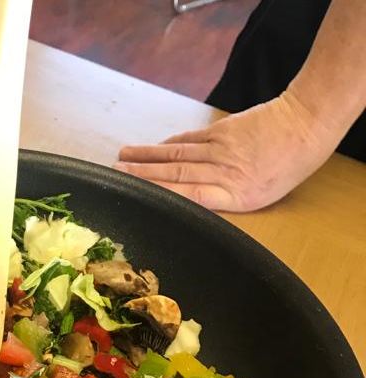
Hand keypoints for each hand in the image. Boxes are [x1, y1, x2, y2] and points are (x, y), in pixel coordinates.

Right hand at [113, 92, 340, 212]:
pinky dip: (168, 143)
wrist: (306, 125)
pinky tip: (153, 148)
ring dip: (147, 157)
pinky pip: (189, 139)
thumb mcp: (259, 197)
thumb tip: (190, 206)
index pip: (186, 194)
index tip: (135, 193)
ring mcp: (219, 148)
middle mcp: (221, 171)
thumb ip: (224, 201)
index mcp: (231, 193)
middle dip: (142, 173)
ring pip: (176, 153)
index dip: (158, 193)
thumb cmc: (286, 167)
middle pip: (174, 172)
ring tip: (122, 158)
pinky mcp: (221, 130)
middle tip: (116, 173)